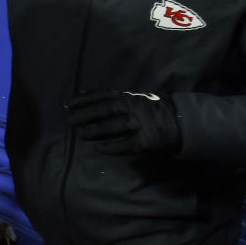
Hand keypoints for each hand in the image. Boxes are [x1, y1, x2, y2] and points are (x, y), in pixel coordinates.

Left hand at [65, 91, 181, 156]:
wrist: (178, 121)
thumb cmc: (148, 109)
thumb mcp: (131, 98)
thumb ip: (112, 98)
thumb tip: (83, 98)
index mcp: (128, 96)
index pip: (102, 95)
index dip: (83, 99)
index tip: (67, 105)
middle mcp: (133, 107)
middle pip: (107, 108)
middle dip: (86, 114)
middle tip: (70, 120)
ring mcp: (141, 124)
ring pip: (116, 125)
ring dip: (96, 129)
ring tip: (81, 133)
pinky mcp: (147, 141)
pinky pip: (128, 144)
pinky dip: (113, 147)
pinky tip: (99, 149)